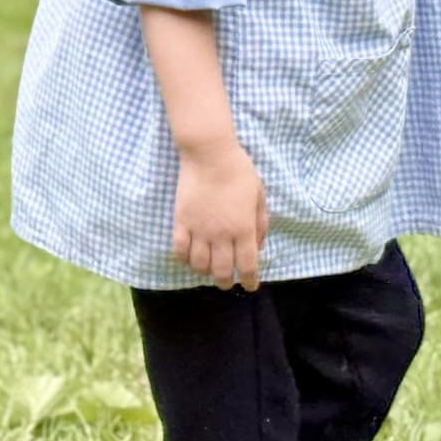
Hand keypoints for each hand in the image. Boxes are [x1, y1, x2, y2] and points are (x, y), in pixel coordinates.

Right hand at [172, 139, 268, 291]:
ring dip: (205, 273)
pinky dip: (184, 259)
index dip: (250, 280)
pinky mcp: (181, 221)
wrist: (209, 154)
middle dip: (226, 282)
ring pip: (199, 265)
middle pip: (222, 271)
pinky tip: (189, 258)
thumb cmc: (239, 171)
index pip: (248, 265)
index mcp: (243, 228)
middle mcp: (221, 234)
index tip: (251, 286)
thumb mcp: (259, 195)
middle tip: (227, 283)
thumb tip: (258, 245)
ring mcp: (199, 229)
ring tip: (208, 271)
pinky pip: (180, 250)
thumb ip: (261, 222)